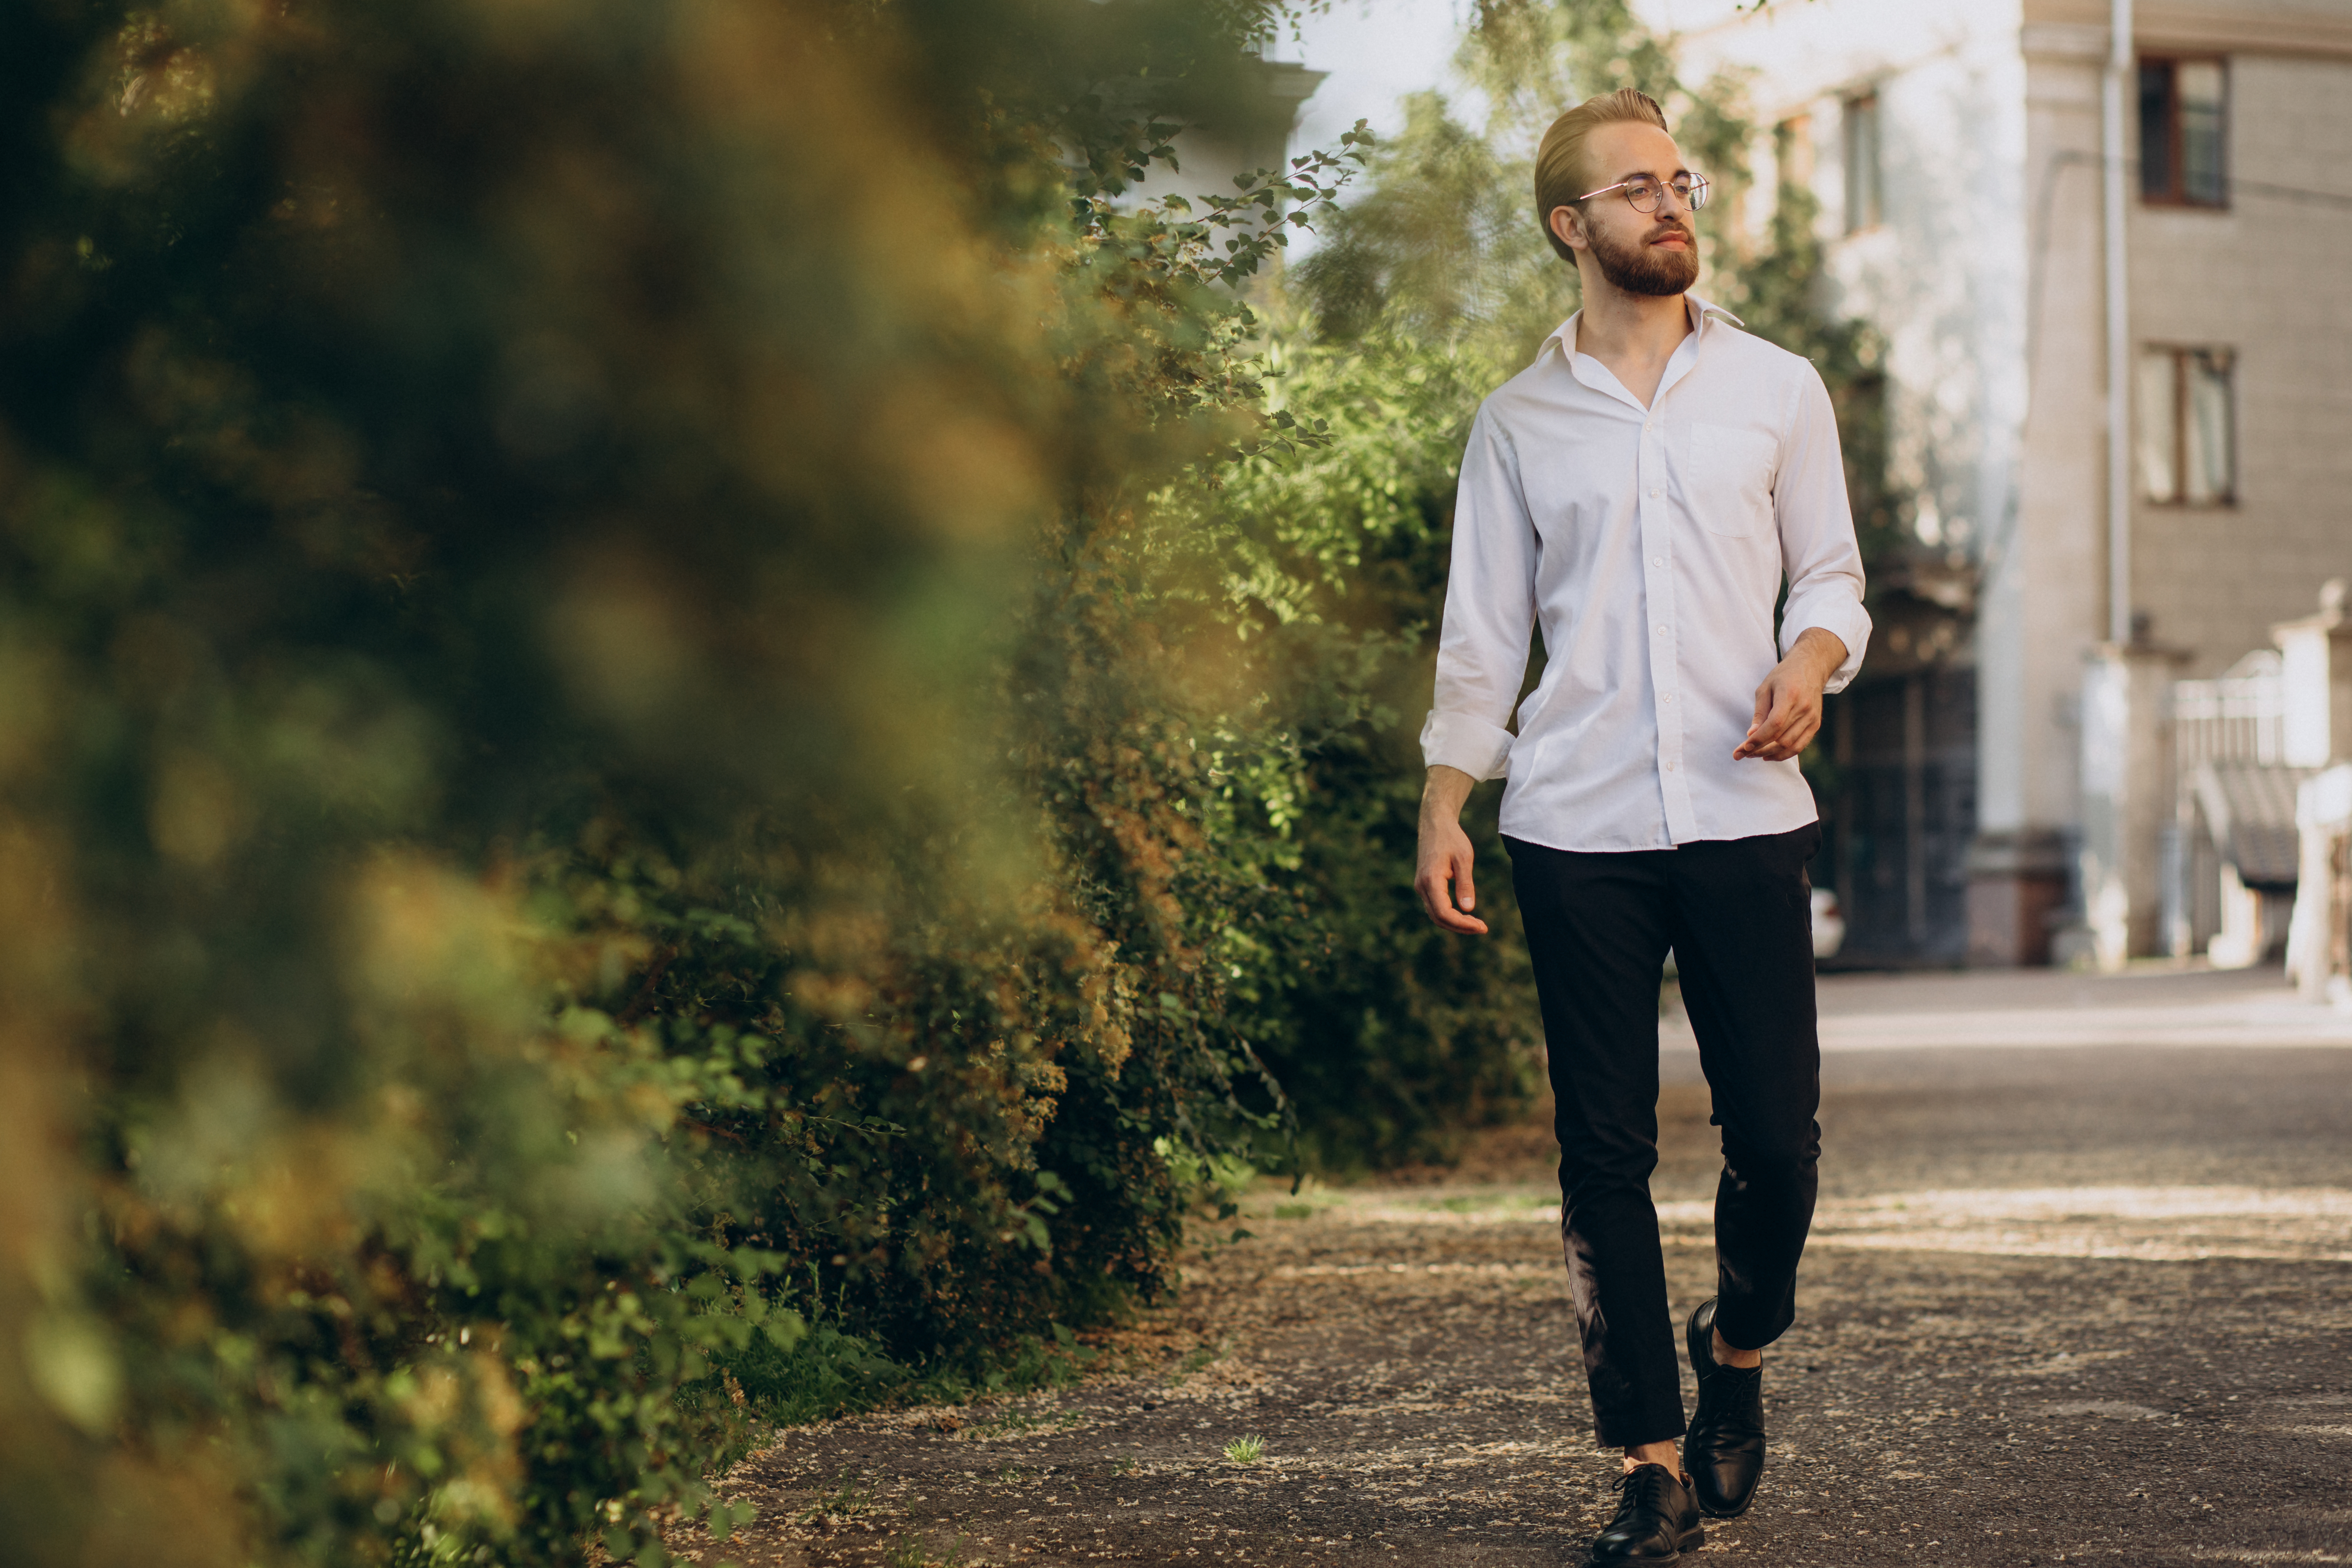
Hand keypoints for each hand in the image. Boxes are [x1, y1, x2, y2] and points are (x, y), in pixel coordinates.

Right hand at [1414, 765, 1488, 934]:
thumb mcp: (1463, 858)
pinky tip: (1464, 914)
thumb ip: (1465, 884)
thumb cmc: (1451, 838)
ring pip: (1435, 915)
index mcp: (1430, 880)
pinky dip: (1449, 915)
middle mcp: (1421, 886)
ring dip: (1455, 923)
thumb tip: (1468, 909)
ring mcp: (1421, 886)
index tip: (1482, 926)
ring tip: (1475, 924)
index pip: (1444, 913)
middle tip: (1482, 928)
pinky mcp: (1424, 885)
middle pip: (1438, 918)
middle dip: (1460, 927)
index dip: (1463, 924)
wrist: (1435, 823)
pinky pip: (1435, 906)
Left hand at [1734, 627, 1845, 761]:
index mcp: (1790, 696)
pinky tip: (1770, 754)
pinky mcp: (1815, 724)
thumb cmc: (1784, 676)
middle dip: (1760, 749)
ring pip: (1791, 746)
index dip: (1758, 739)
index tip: (1743, 748)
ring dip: (1771, 754)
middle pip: (1781, 738)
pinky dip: (1784, 754)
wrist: (1810, 667)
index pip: (1774, 725)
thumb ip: (1759, 712)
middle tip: (1743, 754)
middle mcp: (1804, 708)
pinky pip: (1800, 745)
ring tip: (1754, 755)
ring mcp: (1812, 718)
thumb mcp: (1765, 688)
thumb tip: (1751, 735)